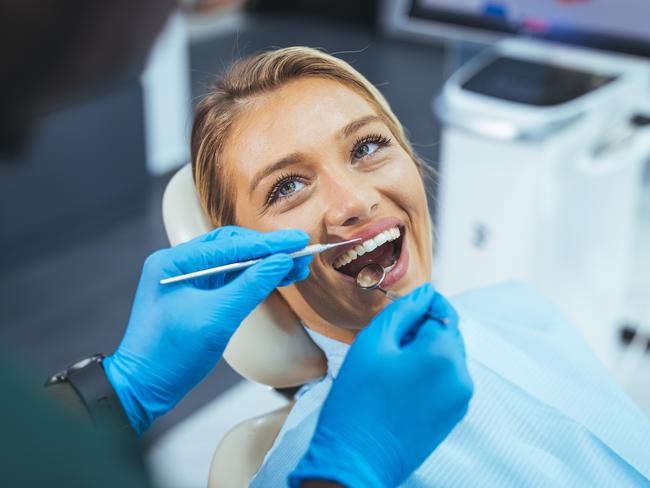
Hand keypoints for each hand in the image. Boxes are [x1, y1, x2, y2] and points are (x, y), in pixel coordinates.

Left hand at [103, 226, 310, 434]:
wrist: (144, 388)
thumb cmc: (171, 354)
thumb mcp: (217, 318)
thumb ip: (251, 286)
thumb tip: (280, 262)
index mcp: (174, 262)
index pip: (230, 245)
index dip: (268, 244)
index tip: (298, 241)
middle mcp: (178, 264)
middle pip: (232, 247)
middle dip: (268, 251)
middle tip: (301, 252)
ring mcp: (187, 280)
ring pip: (233, 263)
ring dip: (264, 265)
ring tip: (296, 267)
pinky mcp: (196, 296)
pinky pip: (229, 280)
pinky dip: (253, 279)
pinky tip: (276, 278)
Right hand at [290, 284, 472, 487]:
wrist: (356, 459)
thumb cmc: (357, 399)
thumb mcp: (373, 343)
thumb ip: (403, 311)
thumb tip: (426, 291)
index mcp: (443, 354)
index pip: (442, 311)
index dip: (423, 304)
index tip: (402, 308)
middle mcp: (461, 375)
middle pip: (448, 334)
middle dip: (423, 329)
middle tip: (389, 341)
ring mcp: (461, 399)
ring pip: (448, 357)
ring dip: (426, 351)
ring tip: (392, 366)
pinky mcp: (454, 415)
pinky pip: (447, 380)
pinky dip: (429, 373)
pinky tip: (401, 384)